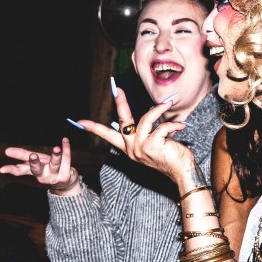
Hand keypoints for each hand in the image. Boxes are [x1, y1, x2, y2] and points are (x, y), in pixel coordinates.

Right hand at [0, 138, 79, 194]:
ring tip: (56, 148)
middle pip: (37, 170)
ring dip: (55, 156)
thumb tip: (6, 151)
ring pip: (55, 164)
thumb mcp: (34, 163)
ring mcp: (55, 174)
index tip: (2, 169)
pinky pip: (67, 158)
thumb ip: (21, 156)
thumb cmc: (47, 169)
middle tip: (32, 155)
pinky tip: (64, 140)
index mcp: (34, 172)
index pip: (21, 170)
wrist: (65, 183)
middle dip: (35, 163)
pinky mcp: (66, 173)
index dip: (11, 169)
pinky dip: (66, 148)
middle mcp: (43, 175)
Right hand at [76, 85, 193, 185]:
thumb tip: (140, 117)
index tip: (79, 122)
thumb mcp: (152, 144)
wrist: (182, 172)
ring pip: (146, 120)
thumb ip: (144, 133)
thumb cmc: (169, 156)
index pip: (107, 135)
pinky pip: (162, 126)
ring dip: (159, 109)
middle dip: (120, 103)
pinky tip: (181, 126)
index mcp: (129, 148)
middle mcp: (132, 148)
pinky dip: (173, 124)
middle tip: (117, 89)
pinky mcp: (152, 145)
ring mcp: (141, 148)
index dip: (93, 128)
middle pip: (122, 121)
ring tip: (169, 104)